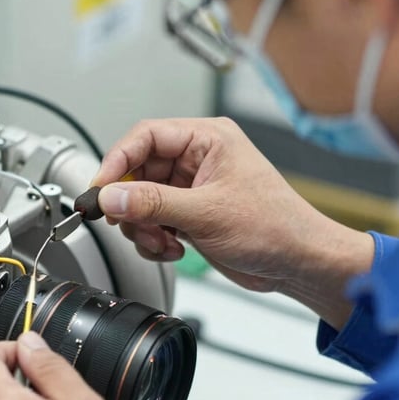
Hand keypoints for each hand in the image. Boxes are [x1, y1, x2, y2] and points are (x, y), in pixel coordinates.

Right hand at [93, 117, 374, 328]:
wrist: (298, 263)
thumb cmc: (275, 227)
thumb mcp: (206, 213)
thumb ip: (152, 203)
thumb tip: (110, 196)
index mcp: (207, 139)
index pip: (146, 136)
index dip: (117, 161)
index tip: (99, 188)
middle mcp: (197, 159)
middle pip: (137, 171)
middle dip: (130, 203)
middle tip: (127, 222)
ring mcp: (191, 188)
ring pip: (140, 200)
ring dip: (142, 226)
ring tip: (161, 241)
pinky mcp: (189, 214)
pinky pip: (152, 220)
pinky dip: (153, 238)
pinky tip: (172, 248)